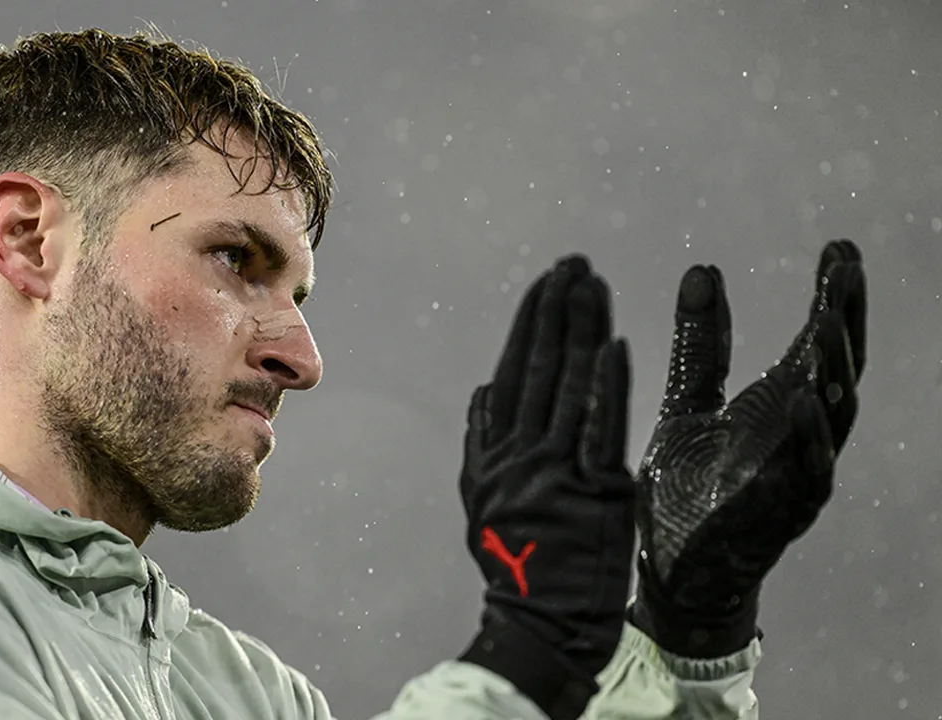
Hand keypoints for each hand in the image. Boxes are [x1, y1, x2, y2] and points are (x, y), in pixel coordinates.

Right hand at [459, 256, 635, 719]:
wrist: (541, 624)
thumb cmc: (517, 566)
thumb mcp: (484, 505)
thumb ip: (481, 446)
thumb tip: (483, 392)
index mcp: (494, 455)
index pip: (512, 372)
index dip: (528, 324)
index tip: (545, 283)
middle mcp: (521, 456)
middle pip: (540, 369)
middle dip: (556, 311)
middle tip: (574, 263)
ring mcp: (556, 473)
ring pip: (570, 388)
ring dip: (581, 331)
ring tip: (592, 284)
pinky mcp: (595, 494)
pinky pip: (601, 430)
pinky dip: (606, 386)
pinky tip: (613, 345)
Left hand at [630, 239, 866, 657]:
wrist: (674, 567)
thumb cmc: (688, 487)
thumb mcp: (686, 402)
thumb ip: (699, 345)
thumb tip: (702, 270)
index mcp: (777, 404)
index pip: (815, 341)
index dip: (832, 296)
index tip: (840, 248)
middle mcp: (797, 433)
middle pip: (837, 368)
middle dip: (844, 319)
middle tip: (844, 270)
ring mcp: (796, 472)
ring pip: (833, 415)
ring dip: (834, 368)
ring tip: (828, 320)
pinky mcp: (783, 511)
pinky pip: (810, 473)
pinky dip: (810, 438)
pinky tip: (805, 400)